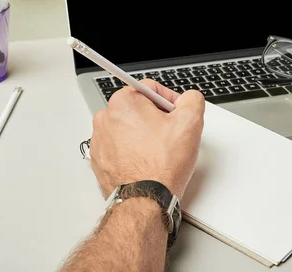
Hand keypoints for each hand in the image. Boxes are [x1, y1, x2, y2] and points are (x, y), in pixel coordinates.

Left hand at [90, 79, 204, 199]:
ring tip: (158, 153)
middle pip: (138, 109)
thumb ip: (192, 100)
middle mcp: (105, 118)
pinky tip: (146, 163)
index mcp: (123, 102)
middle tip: (170, 137)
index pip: (151, 89)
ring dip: (144, 136)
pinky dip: (132, 152)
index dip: (170, 102)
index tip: (177, 116)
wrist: (145, 201)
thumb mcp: (190, 123)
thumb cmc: (161, 167)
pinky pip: (119, 148)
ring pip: (129, 129)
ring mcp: (100, 141)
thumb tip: (188, 99)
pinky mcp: (99, 160)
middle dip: (156, 120)